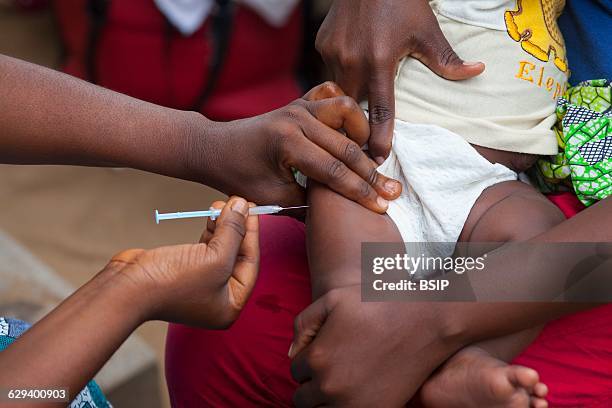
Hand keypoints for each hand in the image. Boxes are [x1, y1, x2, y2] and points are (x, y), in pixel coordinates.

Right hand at [106, 196, 258, 327]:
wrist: (127, 288)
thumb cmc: (173, 282)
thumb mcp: (215, 257)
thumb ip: (233, 231)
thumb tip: (243, 206)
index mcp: (230, 305)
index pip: (250, 263)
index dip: (252, 234)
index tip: (253, 209)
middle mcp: (217, 298)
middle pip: (236, 256)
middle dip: (237, 228)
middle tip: (238, 202)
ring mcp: (198, 285)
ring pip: (220, 249)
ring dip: (222, 226)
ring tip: (220, 204)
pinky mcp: (183, 271)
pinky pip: (203, 248)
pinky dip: (209, 231)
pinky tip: (211, 215)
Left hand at [189, 82, 400, 213]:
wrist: (215, 147)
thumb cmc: (238, 175)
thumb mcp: (272, 196)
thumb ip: (308, 201)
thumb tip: (342, 209)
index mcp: (287, 143)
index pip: (334, 170)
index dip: (360, 192)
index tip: (381, 207)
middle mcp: (297, 119)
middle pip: (347, 145)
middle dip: (371, 173)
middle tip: (392, 191)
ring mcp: (299, 106)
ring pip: (346, 111)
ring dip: (363, 135)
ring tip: (371, 158)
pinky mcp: (301, 102)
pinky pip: (332, 97)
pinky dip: (347, 112)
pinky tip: (352, 131)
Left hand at [289, 286, 463, 406]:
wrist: (425, 320)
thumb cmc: (377, 304)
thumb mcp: (332, 299)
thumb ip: (302, 325)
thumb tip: (292, 354)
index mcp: (317, 358)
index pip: (295, 370)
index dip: (308, 358)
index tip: (327, 348)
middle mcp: (331, 387)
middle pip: (303, 398)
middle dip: (312, 383)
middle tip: (333, 366)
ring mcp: (354, 405)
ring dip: (326, 400)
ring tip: (344, 379)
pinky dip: (346, 407)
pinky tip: (357, 390)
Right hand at [316, 0, 484, 161]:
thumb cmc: (402, 2)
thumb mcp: (427, 31)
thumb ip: (447, 59)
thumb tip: (478, 71)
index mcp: (379, 62)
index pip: (379, 111)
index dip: (379, 137)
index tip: (378, 158)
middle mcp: (352, 60)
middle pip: (353, 104)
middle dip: (357, 120)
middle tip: (364, 135)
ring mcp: (333, 52)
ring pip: (339, 88)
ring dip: (349, 95)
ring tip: (358, 95)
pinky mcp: (322, 43)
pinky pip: (330, 69)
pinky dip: (341, 72)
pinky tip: (352, 63)